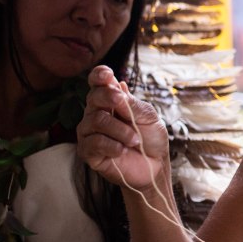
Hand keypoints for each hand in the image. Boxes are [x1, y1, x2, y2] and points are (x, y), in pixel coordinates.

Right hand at [77, 65, 168, 191]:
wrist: (155, 165)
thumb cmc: (151, 138)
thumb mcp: (148, 117)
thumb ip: (132, 104)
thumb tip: (117, 85)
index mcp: (111, 101)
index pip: (97, 83)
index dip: (99, 76)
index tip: (107, 75)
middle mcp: (96, 113)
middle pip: (93, 97)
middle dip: (110, 98)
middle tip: (123, 104)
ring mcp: (89, 132)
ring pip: (96, 120)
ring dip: (120, 130)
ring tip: (135, 140)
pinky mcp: (87, 151)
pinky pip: (94, 142)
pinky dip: (113, 146)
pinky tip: (123, 150)